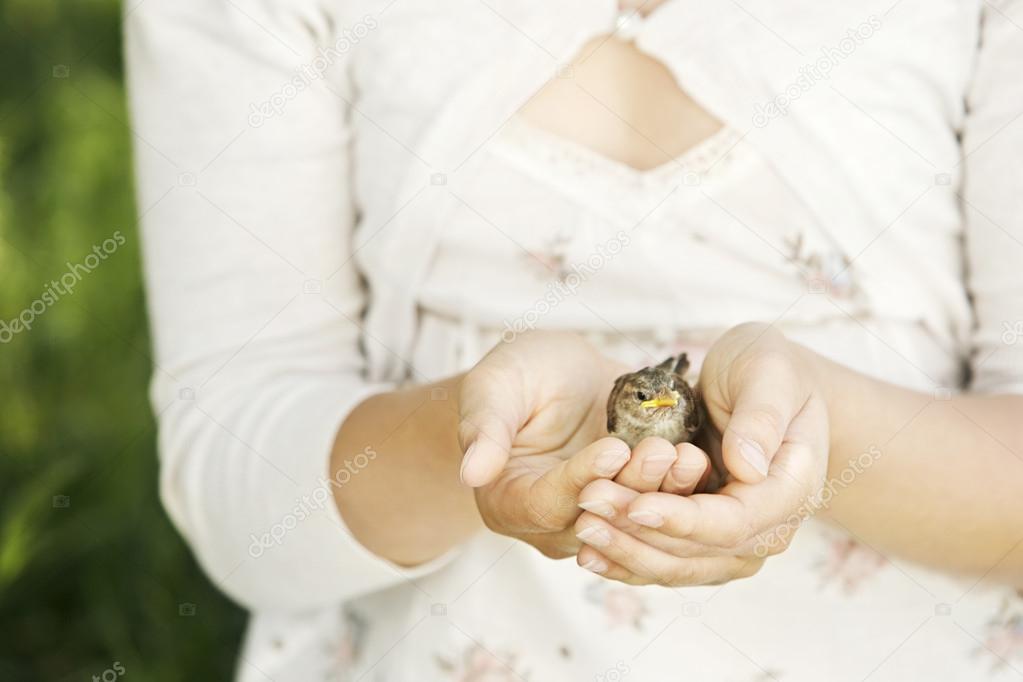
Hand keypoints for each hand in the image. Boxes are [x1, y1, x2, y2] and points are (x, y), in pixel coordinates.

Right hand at [458, 332, 705, 557]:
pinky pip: (658, 510)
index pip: (546, 503)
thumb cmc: (518, 375)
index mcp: (508, 503)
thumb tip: (471, 472)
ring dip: (663, 493)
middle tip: (661, 451)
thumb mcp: (494, 387)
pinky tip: (699, 462)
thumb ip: (484, 428)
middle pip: (596, 519)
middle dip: (632, 488)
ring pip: (633, 521)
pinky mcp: (631, 508)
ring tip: (686, 456)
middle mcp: (552, 523)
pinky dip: (679, 491)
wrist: (561, 376)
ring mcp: (596, 520)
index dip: (580, 479)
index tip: (612, 449)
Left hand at [573, 323, 829, 584]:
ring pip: (679, 565)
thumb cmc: (770, 370)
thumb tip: (747, 468)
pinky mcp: (708, 541)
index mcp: (791, 490)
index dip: (683, 519)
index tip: (636, 505)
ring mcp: (738, 542)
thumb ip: (761, 417)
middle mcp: (769, 529)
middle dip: (639, 534)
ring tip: (581, 528)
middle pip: (700, 552)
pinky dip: (628, 561)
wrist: (768, 384)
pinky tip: (589, 555)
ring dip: (627, 551)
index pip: (733, 523)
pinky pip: (667, 561)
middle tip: (587, 508)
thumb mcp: (769, 372)